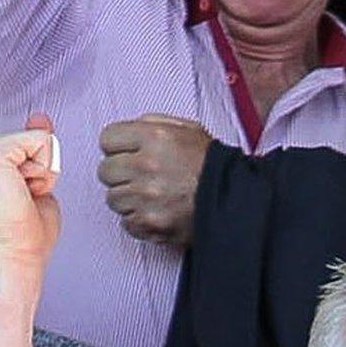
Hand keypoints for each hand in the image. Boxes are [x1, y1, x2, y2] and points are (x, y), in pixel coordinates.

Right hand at [0, 116, 61, 272]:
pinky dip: (45, 171)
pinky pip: (42, 141)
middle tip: (22, 197)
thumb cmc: (21, 232)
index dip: (38, 171)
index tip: (20, 195)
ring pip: (40, 140)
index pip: (26, 141)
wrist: (14, 256)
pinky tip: (23, 191)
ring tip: (21, 196)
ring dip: (43, 173)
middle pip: (35, 138)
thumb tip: (40, 118)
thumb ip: (35, 149)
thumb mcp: (34, 181)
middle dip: (42, 170)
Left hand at [97, 114, 211, 246]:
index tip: (131, 155)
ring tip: (155, 197)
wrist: (240, 201)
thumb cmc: (216, 166)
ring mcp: (147, 196)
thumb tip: (129, 130)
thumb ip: (154, 123)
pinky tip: (159, 213)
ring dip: (131, 199)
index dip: (120, 148)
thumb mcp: (190, 130)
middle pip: (105, 170)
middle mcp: (147, 165)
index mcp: (154, 136)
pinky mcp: (151, 223)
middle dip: (123, 174)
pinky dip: (140, 221)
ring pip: (113, 199)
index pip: (107, 139)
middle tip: (145, 178)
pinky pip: (126, 223)